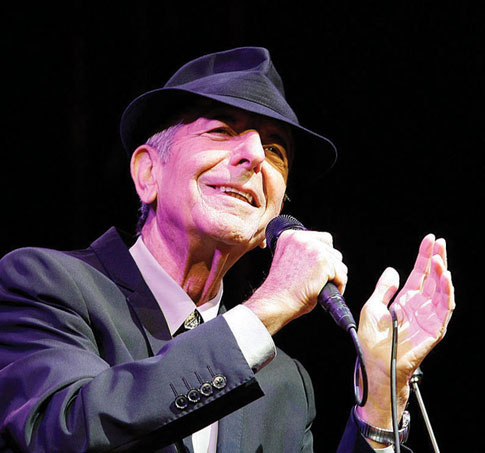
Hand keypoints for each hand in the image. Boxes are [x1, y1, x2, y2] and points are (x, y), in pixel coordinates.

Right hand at [244, 229, 347, 334]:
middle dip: (330, 267)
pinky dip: (338, 286)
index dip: (323, 256)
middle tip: (320, 281)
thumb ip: (302, 254)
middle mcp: (301, 238)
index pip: (321, 239)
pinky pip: (342, 275)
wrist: (276, 302)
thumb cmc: (281, 290)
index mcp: (290, 236)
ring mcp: (313, 248)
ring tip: (321, 287)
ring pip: (339, 262)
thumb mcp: (288, 262)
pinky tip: (323, 292)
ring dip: (335, 277)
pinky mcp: (323, 261)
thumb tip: (324, 256)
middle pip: (332, 249)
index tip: (317, 270)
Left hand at [356, 234, 454, 430]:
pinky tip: (446, 280)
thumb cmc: (371, 340)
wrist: (373, 364)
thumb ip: (383, 289)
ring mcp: (427, 318)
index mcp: (405, 300)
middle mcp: (419, 307)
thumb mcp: (372, 307)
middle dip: (437, 260)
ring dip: (442, 275)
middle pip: (432, 279)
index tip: (429, 239)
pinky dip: (447, 296)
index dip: (424, 257)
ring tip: (439, 259)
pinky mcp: (433, 330)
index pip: (419, 274)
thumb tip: (393, 270)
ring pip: (441, 292)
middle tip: (438, 243)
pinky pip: (444, 311)